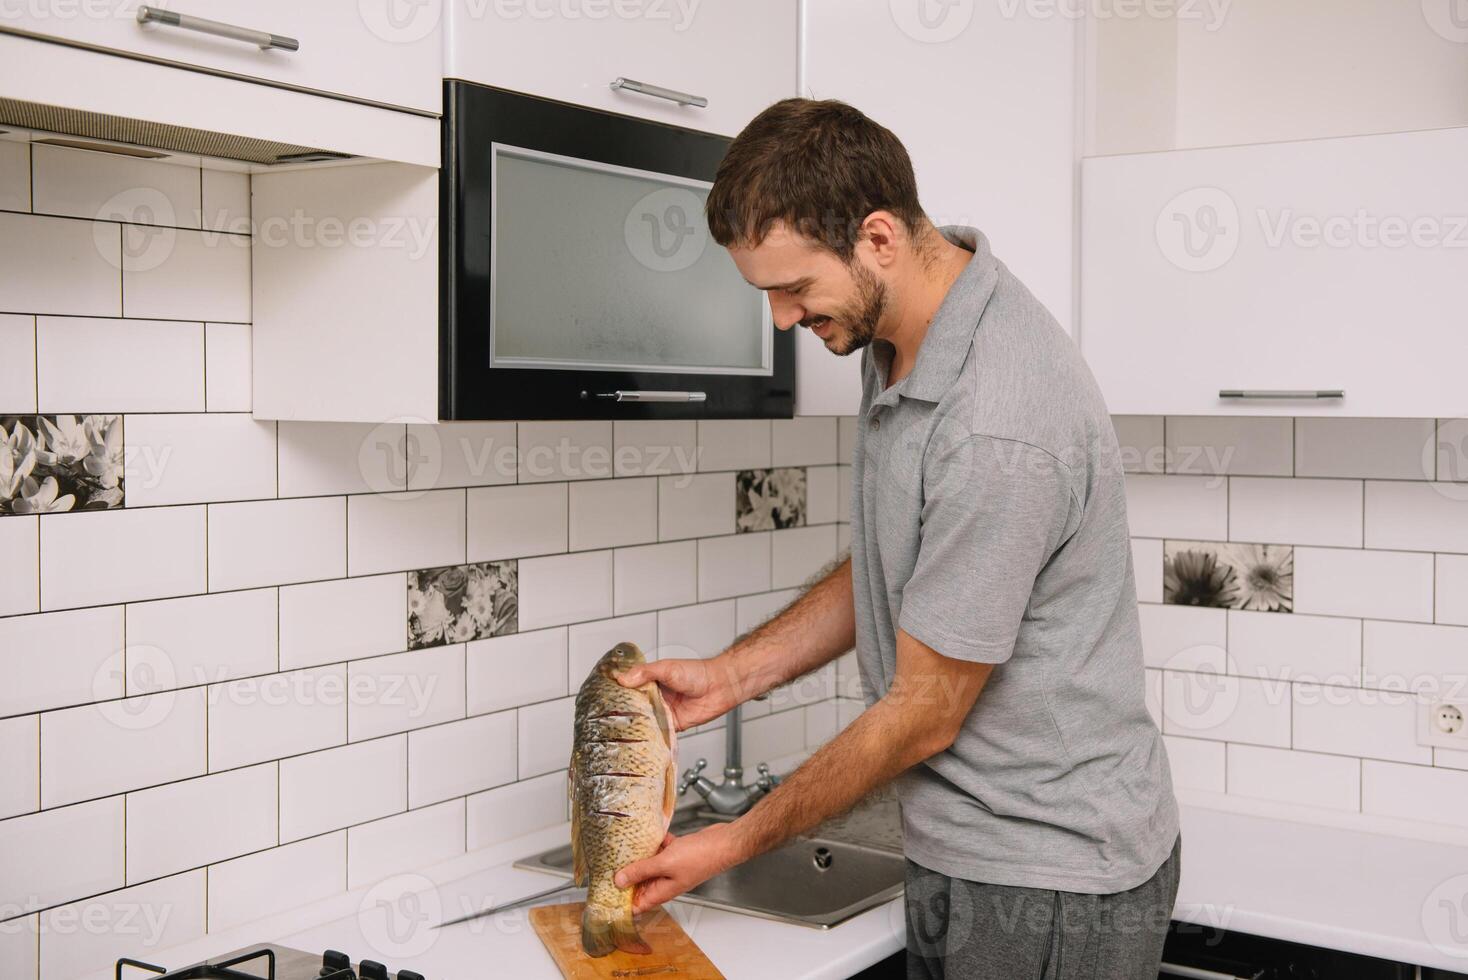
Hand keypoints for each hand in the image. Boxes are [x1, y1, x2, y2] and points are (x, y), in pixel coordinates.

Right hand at [612, 656, 740, 730]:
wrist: (719, 687)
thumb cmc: (697, 673)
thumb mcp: (667, 668)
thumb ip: (645, 673)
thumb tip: (623, 678)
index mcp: (651, 680)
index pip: (628, 687)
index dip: (617, 692)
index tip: (601, 697)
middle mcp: (655, 696)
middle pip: (634, 706)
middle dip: (623, 711)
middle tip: (605, 717)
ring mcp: (662, 711)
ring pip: (644, 720)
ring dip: (635, 724)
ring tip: (617, 730)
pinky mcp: (671, 724)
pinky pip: (657, 731)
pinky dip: (650, 735)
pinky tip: (639, 738)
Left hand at [614, 822, 744, 914]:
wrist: (724, 842)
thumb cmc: (701, 857)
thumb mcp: (664, 864)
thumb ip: (641, 871)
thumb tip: (619, 880)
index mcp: (663, 891)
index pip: (637, 905)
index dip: (622, 903)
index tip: (605, 895)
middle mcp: (666, 881)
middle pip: (640, 884)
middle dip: (626, 877)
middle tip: (608, 866)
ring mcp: (673, 867)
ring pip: (649, 866)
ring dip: (639, 858)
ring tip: (622, 849)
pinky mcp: (678, 853)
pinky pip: (661, 850)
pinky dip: (654, 844)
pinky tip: (648, 835)